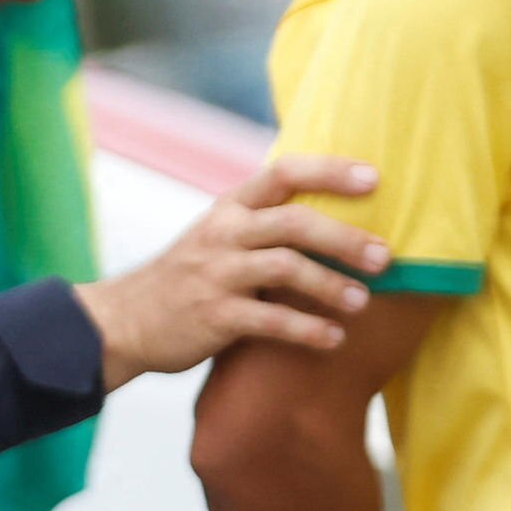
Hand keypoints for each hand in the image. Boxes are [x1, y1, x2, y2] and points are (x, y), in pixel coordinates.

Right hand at [77, 156, 390, 387]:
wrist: (126, 321)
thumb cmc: (189, 279)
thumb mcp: (219, 237)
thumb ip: (263, 224)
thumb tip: (331, 217)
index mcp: (230, 207)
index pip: (284, 173)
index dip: (331, 171)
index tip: (375, 178)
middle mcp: (224, 233)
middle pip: (294, 222)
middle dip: (344, 238)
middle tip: (384, 257)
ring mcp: (218, 274)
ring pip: (285, 268)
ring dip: (330, 286)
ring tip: (363, 302)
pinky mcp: (214, 317)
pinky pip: (270, 321)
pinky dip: (307, 330)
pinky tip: (333, 339)